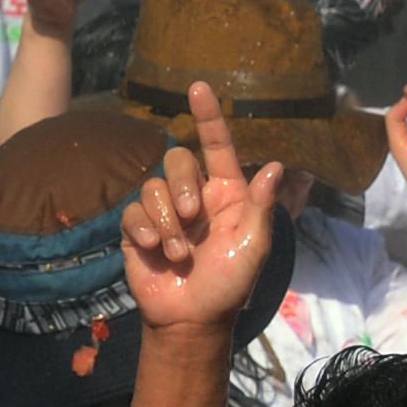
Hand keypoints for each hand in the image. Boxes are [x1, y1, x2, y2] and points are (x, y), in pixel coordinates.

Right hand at [122, 80, 288, 332]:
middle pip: (177, 161)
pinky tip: (156, 251)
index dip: (209, 116)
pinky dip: (146, 229)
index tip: (199, 86)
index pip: (216, 146)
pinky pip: (133, 212)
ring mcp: (165, 212)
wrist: (191, 319)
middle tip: (192, 220)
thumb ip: (260, 207)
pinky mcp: (138, 229)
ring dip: (167, 222)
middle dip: (182, 186)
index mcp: (226, 194)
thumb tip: (274, 166)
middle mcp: (194, 196)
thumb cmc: (229, 284)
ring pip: (152, 187)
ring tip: (180, 254)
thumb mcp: (253, 247)